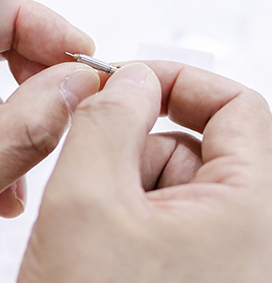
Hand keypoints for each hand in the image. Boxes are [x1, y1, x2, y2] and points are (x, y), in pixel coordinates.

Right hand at [18, 62, 271, 281]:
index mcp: (255, 212)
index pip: (237, 106)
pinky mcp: (203, 275)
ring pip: (176, 183)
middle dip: (137, 144)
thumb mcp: (87, 205)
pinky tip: (102, 252)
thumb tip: (130, 78)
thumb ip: (108, 121)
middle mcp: (255, 238)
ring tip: (94, 231)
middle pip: (199, 144)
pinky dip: (128, 217)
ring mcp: (230, 261)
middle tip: (93, 171)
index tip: (130, 81)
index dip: (179, 81)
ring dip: (126, 186)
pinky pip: (167, 220)